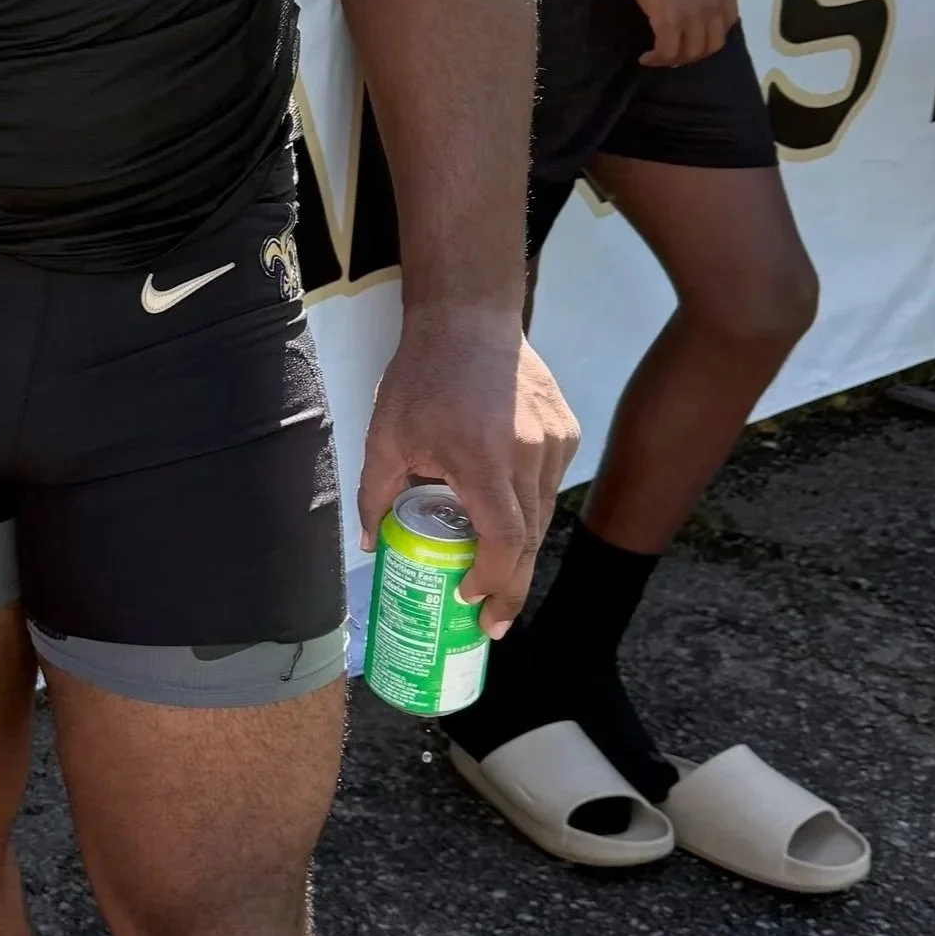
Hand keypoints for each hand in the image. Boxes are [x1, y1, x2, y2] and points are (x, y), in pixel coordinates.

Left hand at [358, 307, 578, 637]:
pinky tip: (507, 511)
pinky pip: (550, 484)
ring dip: (522, 548)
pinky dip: (531, 506)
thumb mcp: (386, 433)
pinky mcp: (567, 431)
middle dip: (512, 586)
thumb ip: (376, 491)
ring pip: (544, 514)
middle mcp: (529, 458)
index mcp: (482, 461)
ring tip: (496, 574)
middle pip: (530, 540)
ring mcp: (555, 444)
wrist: (468, 316)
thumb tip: (367, 542)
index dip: (492, 581)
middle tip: (492, 619)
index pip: (504, 542)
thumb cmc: (423, 375)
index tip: (471, 602)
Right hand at [620, 0, 738, 66]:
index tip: (694, 33)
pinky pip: (667, 50)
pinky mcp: (668, 20)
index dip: (711, 33)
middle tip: (676, 51)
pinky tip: (646, 57)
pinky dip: (657, 59)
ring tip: (659, 57)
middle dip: (695, 53)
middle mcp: (714, 6)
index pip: (728, 23)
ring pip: (691, 52)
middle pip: (712, 44)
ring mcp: (693, 15)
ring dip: (675, 59)